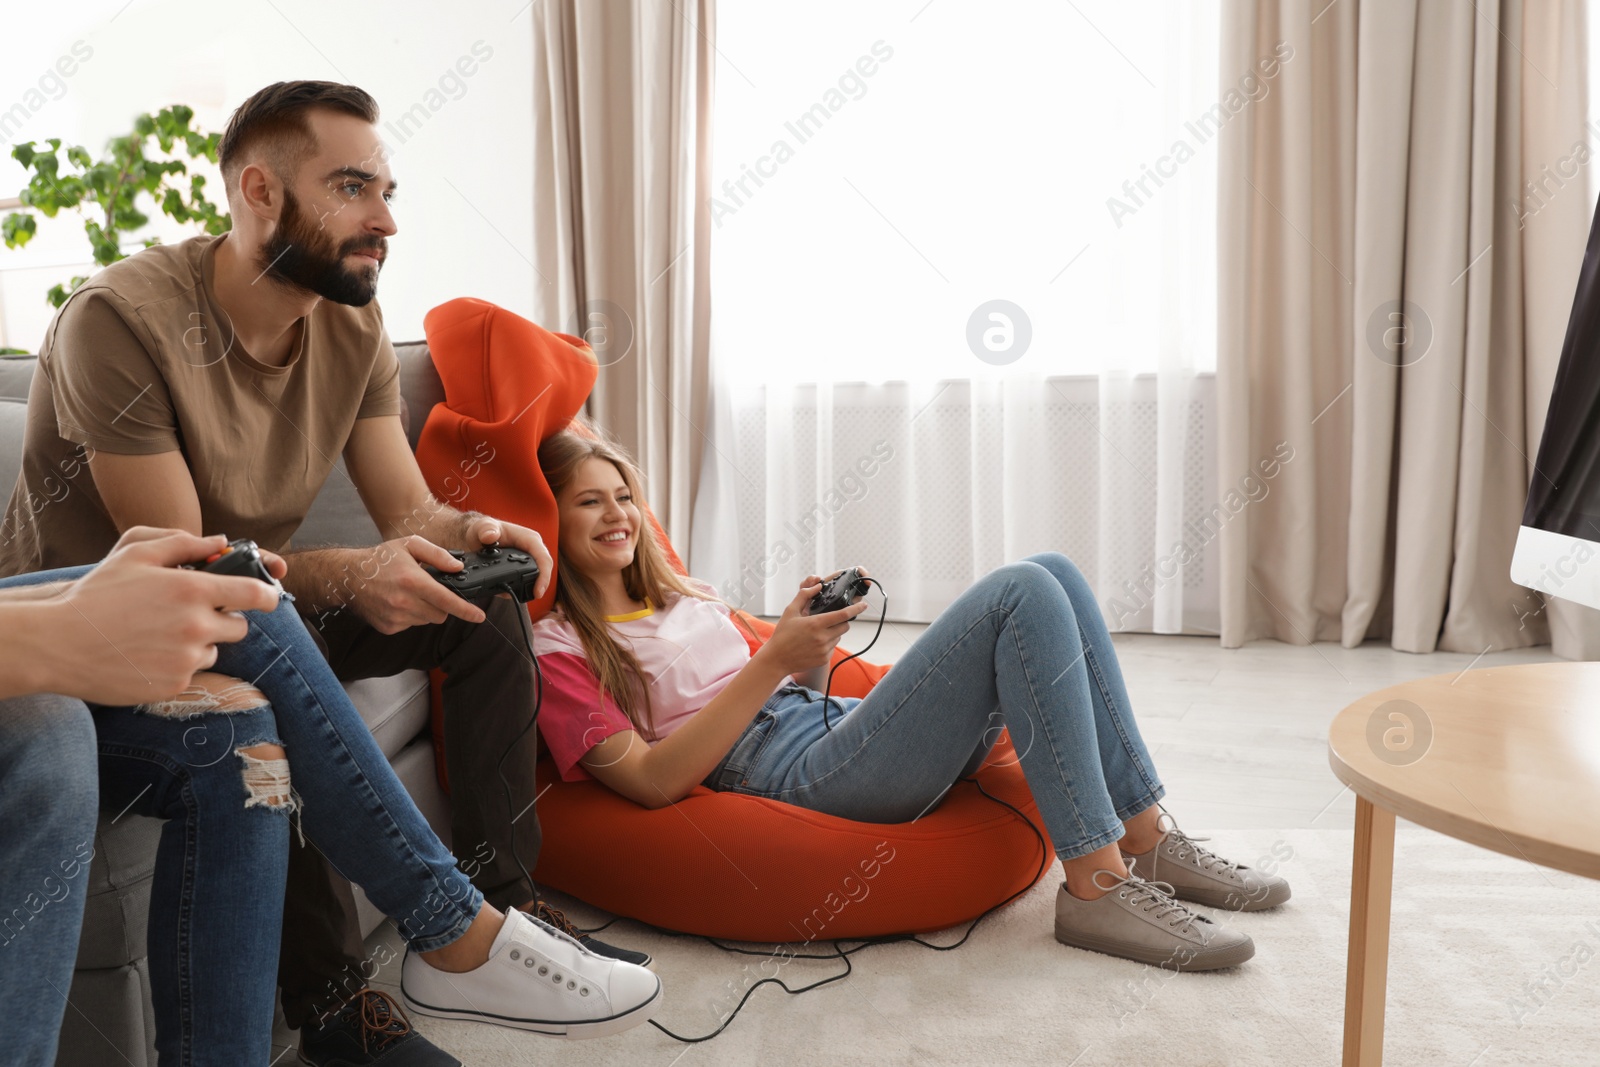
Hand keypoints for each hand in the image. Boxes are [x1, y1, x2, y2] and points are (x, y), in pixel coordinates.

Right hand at [33, 530, 280, 703]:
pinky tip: (147, 654)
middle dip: (223, 619)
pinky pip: (191, 672)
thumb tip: (219, 542)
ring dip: (199, 643)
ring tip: (158, 634)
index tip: (269, 598)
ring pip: (214, 650)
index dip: (269, 595)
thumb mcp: (135, 555)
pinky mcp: (174, 684)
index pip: (255, 594)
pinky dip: (177, 665)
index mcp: (192, 590)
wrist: (59, 643)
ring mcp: (186, 658)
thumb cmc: (96, 595)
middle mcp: (196, 625)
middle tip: (192, 615)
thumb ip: (182, 544)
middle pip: (239, 627)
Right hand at [343, 535, 488, 633]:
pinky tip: (399, 601)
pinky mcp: (389, 627)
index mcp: (412, 580)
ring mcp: (395, 617)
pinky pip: (412, 625)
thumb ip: (438, 554)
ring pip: (427, 620)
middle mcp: (404, 602)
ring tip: (409, 593)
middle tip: (429, 590)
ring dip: (426, 610)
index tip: (479, 616)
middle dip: (442, 605)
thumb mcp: (411, 544)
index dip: (466, 610)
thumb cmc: (381, 558)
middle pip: (440, 614)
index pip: (447, 600)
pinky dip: (411, 615)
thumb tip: (458, 568)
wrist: (349, 577)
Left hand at [461, 514, 552, 600]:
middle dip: (538, 586)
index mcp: (529, 539)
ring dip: (525, 590)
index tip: (538, 592)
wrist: (476, 537)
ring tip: (510, 594)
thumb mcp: (482, 526)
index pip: (543, 558)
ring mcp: (526, 563)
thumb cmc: (483, 529)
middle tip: (530, 597)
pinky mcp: (519, 571)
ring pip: (533, 580)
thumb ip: (486, 529)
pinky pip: (522, 584)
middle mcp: (531, 551)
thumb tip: (490, 536)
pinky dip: (515, 591)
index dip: (544, 575)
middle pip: (542, 571)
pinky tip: (503, 592)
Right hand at [756, 572, 870, 677]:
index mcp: (816, 624)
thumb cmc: (782, 634)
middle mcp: (823, 638)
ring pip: (838, 637)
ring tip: (816, 633)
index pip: (842, 615)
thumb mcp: (790, 611)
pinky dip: (828, 643)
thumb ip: (804, 595)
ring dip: (833, 632)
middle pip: (844, 626)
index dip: (855, 609)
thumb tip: (818, 585)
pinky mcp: (824, 659)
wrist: (777, 659)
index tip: (863, 605)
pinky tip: (813, 644)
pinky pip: (833, 647)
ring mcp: (824, 650)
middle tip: (830, 619)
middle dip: (842, 621)